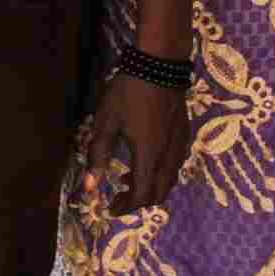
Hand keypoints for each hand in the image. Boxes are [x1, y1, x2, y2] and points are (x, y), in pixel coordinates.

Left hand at [83, 73, 191, 214]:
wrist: (159, 66)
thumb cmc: (128, 93)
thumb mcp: (106, 123)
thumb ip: (97, 156)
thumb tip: (90, 189)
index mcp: (149, 156)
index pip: (142, 195)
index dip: (127, 207)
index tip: (111, 209)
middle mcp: (169, 156)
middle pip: (160, 193)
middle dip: (139, 201)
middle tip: (118, 198)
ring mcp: (180, 146)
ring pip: (170, 180)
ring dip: (150, 187)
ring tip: (127, 180)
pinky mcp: (185, 135)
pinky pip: (175, 166)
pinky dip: (160, 174)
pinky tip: (144, 162)